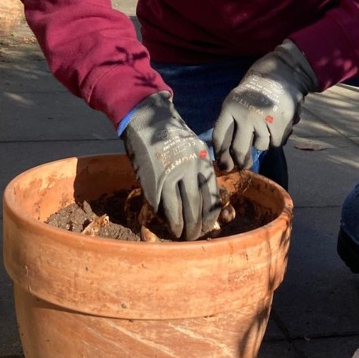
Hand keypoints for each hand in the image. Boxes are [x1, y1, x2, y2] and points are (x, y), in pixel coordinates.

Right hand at [121, 91, 220, 240]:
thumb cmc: (173, 136)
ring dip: (180, 227)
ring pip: (177, 209)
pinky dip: (163, 217)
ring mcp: (168, 175)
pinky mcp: (150, 180)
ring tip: (181, 235)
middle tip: (194, 236)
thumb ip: (201, 171)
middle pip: (195, 207)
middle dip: (196, 226)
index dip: (210, 217)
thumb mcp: (195, 149)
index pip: (211, 197)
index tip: (208, 227)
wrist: (147, 120)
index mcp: (203, 162)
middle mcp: (188, 170)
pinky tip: (166, 223)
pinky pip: (159, 204)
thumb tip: (204, 199)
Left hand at [213, 39, 317, 170]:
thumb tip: (227, 156)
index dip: (221, 155)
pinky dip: (277, 138)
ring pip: (260, 146)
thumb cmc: (255, 91)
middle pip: (239, 149)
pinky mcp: (281, 123)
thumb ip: (231, 124)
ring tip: (266, 127)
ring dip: (262, 142)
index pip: (220, 138)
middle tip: (244, 165)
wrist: (282, 72)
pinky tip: (277, 125)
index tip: (224, 166)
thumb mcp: (236, 101)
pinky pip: (276, 143)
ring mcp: (263, 119)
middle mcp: (245, 114)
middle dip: (241, 161)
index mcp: (229, 107)